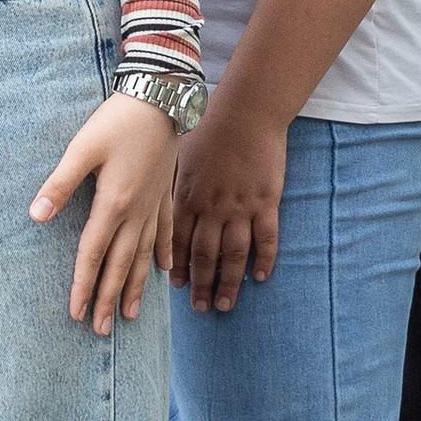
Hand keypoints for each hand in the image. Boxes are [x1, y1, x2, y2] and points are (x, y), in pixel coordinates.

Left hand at [34, 90, 179, 335]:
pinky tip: (165, 272)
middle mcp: (137, 212)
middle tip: (103, 330)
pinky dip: (163, 254)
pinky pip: (165, 232)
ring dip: (136, 286)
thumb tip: (36, 216)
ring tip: (131, 314)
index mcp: (113, 203)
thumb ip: (59, 184)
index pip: (93, 254)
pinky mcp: (164, 193)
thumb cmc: (117, 120)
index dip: (84, 286)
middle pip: (120, 264)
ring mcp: (154, 204)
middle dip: (110, 298)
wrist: (161, 96)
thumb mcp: (81, 148)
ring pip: (144, 256)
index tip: (77, 314)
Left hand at [169, 95, 289, 312]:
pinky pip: (266, 239)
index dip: (178, 267)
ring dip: (228, 283)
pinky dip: (264, 260)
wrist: (246, 111)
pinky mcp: (266, 202)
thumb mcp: (177, 154)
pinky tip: (260, 277)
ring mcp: (241, 208)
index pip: (178, 242)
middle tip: (200, 309)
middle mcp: (213, 209)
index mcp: (188, 197)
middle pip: (205, 256)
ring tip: (225, 304)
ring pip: (234, 255)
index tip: (177, 288)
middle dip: (200, 285)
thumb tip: (153, 203)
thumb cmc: (208, 126)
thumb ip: (170, 183)